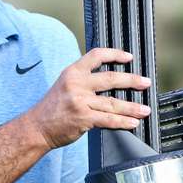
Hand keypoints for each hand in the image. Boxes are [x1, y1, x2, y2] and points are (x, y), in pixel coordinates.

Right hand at [26, 48, 151, 149]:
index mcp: (72, 72)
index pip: (96, 55)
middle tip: (146, 82)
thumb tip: (109, 80)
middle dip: (132, 80)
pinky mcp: (83, 118)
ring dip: (132, 107)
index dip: (115, 54)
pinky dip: (123, 122)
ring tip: (145, 109)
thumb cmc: (52, 108)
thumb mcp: (64, 84)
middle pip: (110, 78)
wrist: (36, 127)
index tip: (129, 57)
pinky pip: (108, 120)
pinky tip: (133, 123)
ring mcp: (80, 101)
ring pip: (113, 103)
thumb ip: (83, 79)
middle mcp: (76, 84)